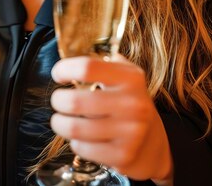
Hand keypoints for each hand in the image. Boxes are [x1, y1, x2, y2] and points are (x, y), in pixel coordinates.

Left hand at [50, 55, 172, 183]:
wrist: (154, 142)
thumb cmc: (129, 103)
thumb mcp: (126, 76)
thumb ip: (103, 63)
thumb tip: (72, 57)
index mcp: (130, 78)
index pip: (87, 67)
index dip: (65, 69)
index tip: (58, 74)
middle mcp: (132, 103)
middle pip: (75, 101)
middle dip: (58, 100)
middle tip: (58, 101)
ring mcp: (130, 131)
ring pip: (75, 128)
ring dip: (60, 123)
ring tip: (60, 120)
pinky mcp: (123, 155)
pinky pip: (82, 148)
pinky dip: (75, 143)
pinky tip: (80, 138)